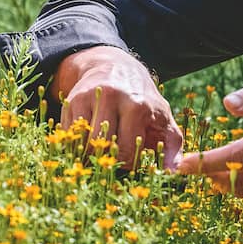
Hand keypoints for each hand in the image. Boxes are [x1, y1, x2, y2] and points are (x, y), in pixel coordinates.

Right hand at [52, 45, 183, 169]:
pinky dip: (77, 143)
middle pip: (102, 146)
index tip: (133, 159)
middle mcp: (112, 97)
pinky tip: (89, 138)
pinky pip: (69, 134)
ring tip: (103, 149)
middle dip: (108, 158)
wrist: (116, 68)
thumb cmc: (144, 102)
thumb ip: (173, 150)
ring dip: (90, 153)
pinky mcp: (72, 100)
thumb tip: (173, 175)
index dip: (130, 163)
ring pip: (82, 142)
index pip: (127, 151)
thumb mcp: (164, 121)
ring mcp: (89, 97)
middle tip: (115, 156)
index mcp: (138, 106)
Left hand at [176, 74, 242, 198]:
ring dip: (223, 184)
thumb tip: (227, 104)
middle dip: (209, 174)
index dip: (205, 162)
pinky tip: (231, 178)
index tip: (182, 165)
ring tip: (207, 171)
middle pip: (236, 178)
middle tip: (191, 166)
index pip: (233, 157)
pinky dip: (242, 189)